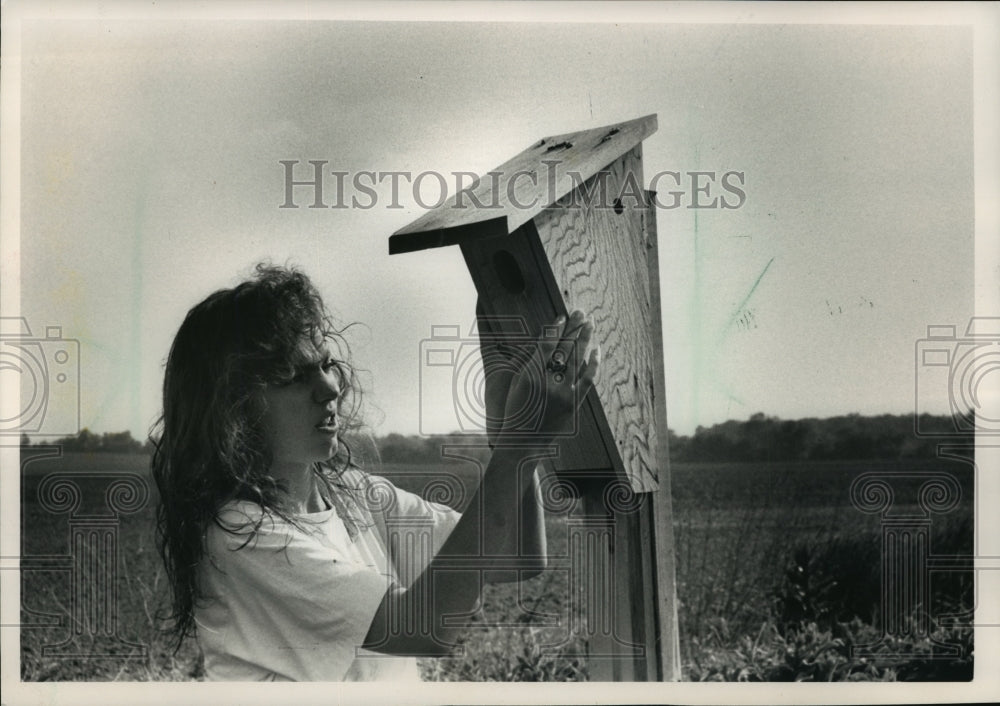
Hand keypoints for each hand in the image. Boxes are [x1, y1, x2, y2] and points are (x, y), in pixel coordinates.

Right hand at [480, 308, 599, 445]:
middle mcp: (547, 383)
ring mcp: (563, 394)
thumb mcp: (516, 383)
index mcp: (530, 376)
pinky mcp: (573, 404)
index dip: (555, 330)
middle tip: (580, 311)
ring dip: (585, 339)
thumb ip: (529, 362)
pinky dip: (593, 364)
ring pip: (578, 360)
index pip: (546, 346)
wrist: (523, 442)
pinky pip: (587, 380)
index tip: (561, 317)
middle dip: (573, 328)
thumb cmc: (516, 411)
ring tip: (590, 323)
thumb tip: (544, 340)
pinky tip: (597, 350)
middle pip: (564, 348)